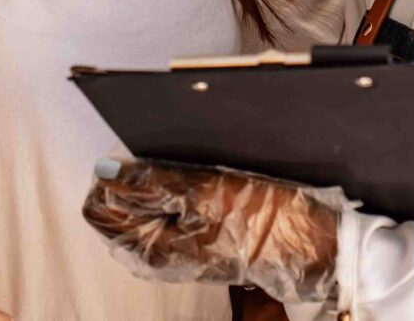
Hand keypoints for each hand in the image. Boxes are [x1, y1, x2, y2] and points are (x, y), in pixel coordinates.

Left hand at [81, 158, 343, 303]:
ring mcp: (178, 246)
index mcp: (150, 248)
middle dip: (142, 177)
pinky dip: (184, 190)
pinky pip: (175, 209)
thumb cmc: (263, 220)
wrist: (313, 243)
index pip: (101, 206)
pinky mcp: (199, 238)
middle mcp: (158, 253)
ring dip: (166, 181)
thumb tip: (104, 170)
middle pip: (123, 205)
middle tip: (182, 167)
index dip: (117, 174)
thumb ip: (151, 181)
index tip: (148, 159)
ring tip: (202, 176)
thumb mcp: (204, 191)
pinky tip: (210, 183)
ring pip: (151, 205)